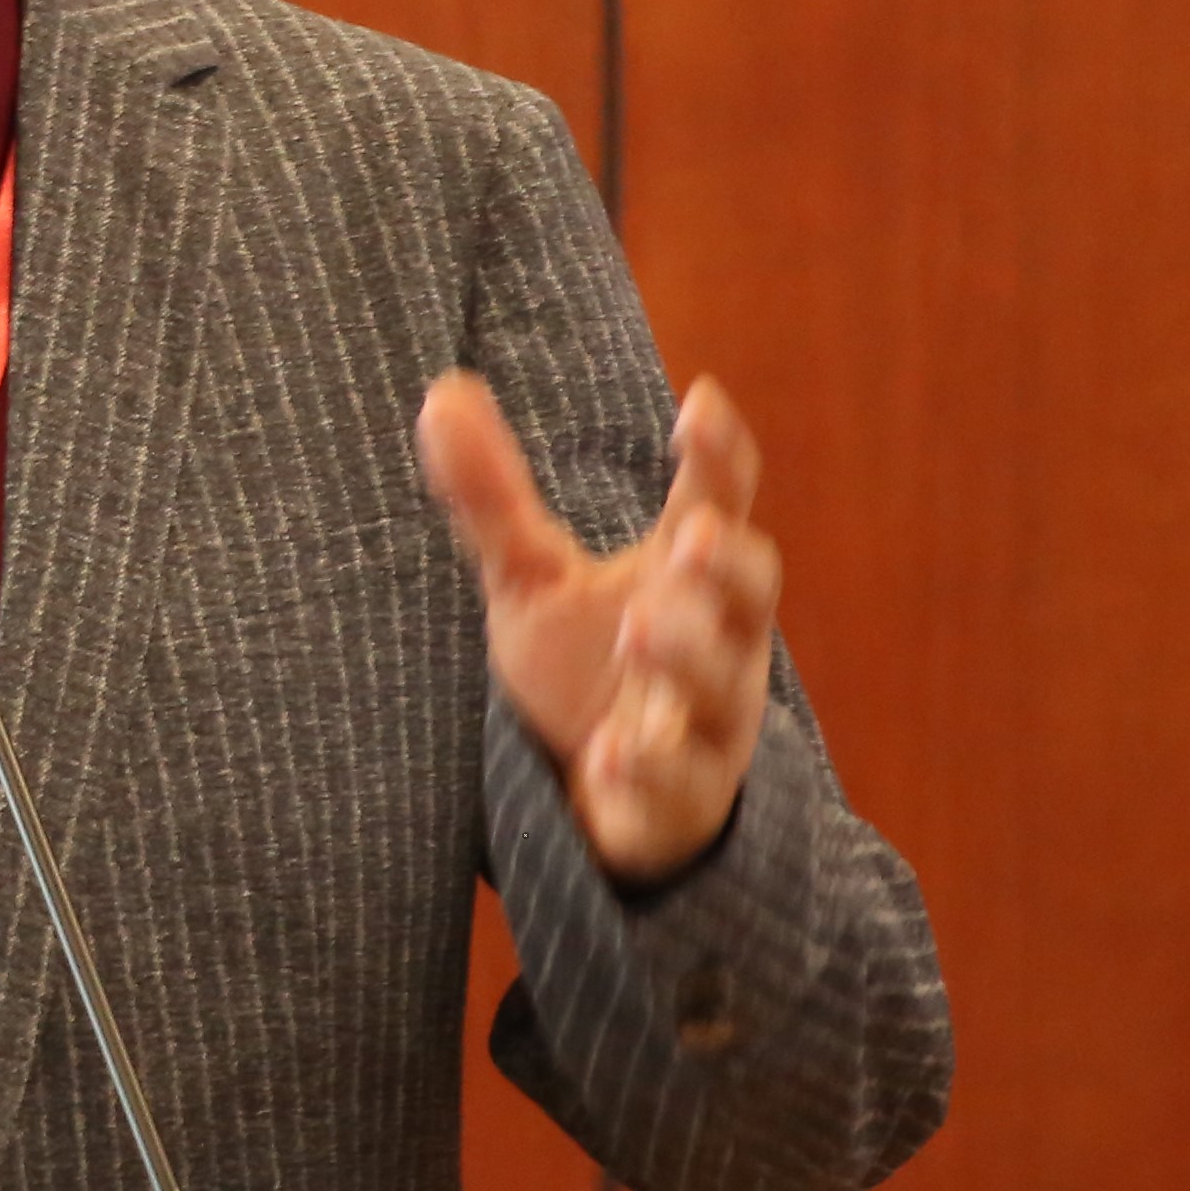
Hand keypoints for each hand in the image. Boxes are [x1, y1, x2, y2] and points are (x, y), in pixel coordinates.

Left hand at [410, 367, 779, 884]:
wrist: (608, 793)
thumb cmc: (587, 663)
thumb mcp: (533, 579)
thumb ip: (495, 499)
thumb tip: (441, 391)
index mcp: (688, 573)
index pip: (720, 502)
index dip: (721, 455)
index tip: (701, 402)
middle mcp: (717, 640)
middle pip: (748, 594)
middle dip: (724, 566)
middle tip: (690, 539)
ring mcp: (706, 722)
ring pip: (720, 688)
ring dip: (686, 656)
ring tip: (639, 629)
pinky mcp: (679, 798)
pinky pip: (679, 785)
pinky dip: (648, 769)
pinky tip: (610, 755)